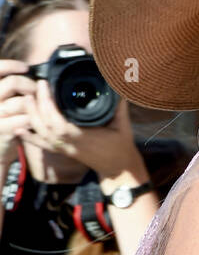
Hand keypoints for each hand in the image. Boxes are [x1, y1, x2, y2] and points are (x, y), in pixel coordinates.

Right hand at [0, 58, 39, 167]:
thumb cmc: (2, 119)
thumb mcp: (2, 100)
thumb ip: (9, 88)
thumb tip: (28, 72)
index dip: (11, 65)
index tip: (25, 67)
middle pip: (13, 82)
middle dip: (30, 84)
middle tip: (37, 89)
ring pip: (22, 101)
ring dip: (36, 102)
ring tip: (39, 105)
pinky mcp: (3, 128)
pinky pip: (26, 118)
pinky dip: (34, 117)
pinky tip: (34, 118)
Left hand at [17, 75, 143, 180]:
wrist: (118, 169)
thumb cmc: (121, 147)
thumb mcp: (123, 124)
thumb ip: (118, 105)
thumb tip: (118, 86)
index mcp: (83, 137)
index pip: (59, 122)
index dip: (48, 105)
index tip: (47, 86)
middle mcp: (70, 143)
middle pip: (45, 126)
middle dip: (37, 105)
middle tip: (38, 86)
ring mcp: (64, 148)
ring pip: (41, 133)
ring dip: (32, 116)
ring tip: (28, 98)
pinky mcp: (63, 151)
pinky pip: (42, 144)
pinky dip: (29, 137)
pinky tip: (19, 128)